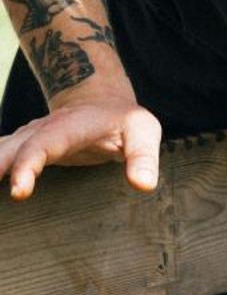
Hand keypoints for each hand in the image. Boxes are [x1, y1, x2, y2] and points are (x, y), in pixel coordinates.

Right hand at [0, 92, 161, 198]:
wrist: (101, 103)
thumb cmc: (124, 121)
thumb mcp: (144, 131)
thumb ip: (144, 157)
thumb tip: (143, 185)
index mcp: (69, 126)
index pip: (43, 145)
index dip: (28, 167)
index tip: (18, 191)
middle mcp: (43, 130)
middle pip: (12, 148)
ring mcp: (31, 138)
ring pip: (1, 151)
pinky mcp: (26, 148)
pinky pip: (2, 156)